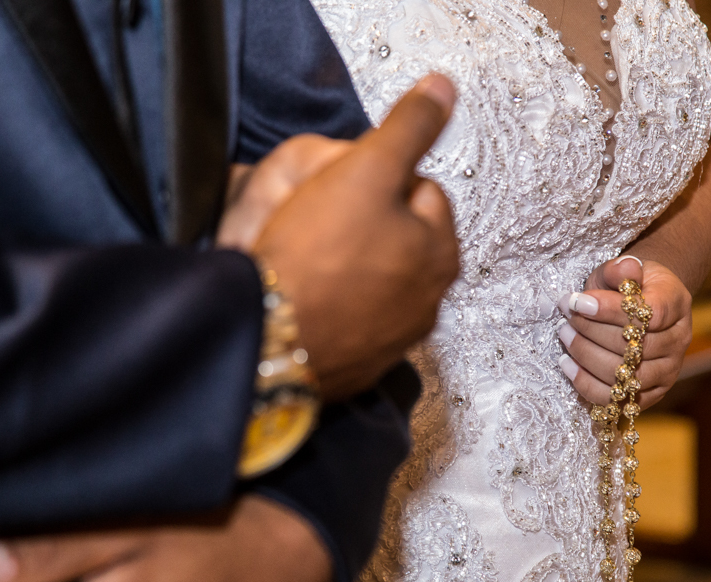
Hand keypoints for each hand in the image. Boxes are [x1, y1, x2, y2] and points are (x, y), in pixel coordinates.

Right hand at [221, 74, 459, 400]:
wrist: (267, 339)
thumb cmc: (315, 257)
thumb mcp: (366, 170)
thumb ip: (409, 128)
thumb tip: (443, 90)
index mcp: (441, 252)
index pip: (419, 186)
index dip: (376, 175)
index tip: (343, 183)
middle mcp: (429, 301)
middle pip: (394, 233)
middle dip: (363, 218)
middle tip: (318, 217)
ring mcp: (394, 337)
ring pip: (369, 272)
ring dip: (345, 259)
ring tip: (305, 254)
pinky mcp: (359, 362)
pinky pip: (347, 312)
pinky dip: (330, 298)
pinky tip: (303, 291)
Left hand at [557, 256, 691, 408]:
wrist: (638, 309)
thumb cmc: (626, 288)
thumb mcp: (620, 271)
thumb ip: (619, 270)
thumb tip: (625, 269)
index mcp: (677, 304)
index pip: (650, 314)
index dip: (610, 310)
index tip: (577, 301)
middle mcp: (679, 341)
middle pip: (635, 347)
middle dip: (591, 331)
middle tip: (565, 318)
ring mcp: (667, 372)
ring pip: (624, 375)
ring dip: (586, 355)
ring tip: (564, 336)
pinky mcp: (649, 395)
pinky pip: (614, 398)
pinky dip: (585, 383)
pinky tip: (567, 364)